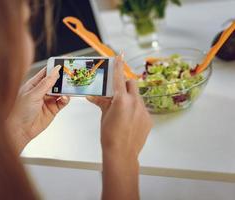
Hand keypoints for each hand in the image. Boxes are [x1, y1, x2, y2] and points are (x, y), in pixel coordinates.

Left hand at [7, 66, 69, 151]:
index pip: (46, 72)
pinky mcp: (53, 109)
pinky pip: (62, 101)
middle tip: (71, 75)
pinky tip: (65, 98)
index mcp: (34, 84)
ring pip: (61, 91)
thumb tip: (55, 71)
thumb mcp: (33, 94)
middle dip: (63, 78)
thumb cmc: (20, 111)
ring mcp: (48, 100)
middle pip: (55, 81)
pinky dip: (65, 99)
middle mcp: (41, 91)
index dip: (54, 67)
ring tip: (70, 87)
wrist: (21, 130)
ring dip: (66, 89)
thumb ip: (46, 83)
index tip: (64, 62)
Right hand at [87, 55, 151, 199]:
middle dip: (125, 84)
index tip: (120, 56)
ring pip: (137, 96)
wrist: (122, 153)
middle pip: (132, 84)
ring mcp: (144, 111)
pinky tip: (129, 120)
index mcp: (122, 100)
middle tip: (117, 92)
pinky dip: (135, 109)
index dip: (118, 66)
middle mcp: (135, 103)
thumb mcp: (104, 116)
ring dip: (130, 98)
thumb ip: (101, 103)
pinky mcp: (148, 119)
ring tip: (122, 111)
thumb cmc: (110, 136)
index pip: (119, 78)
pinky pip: (142, 108)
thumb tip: (92, 96)